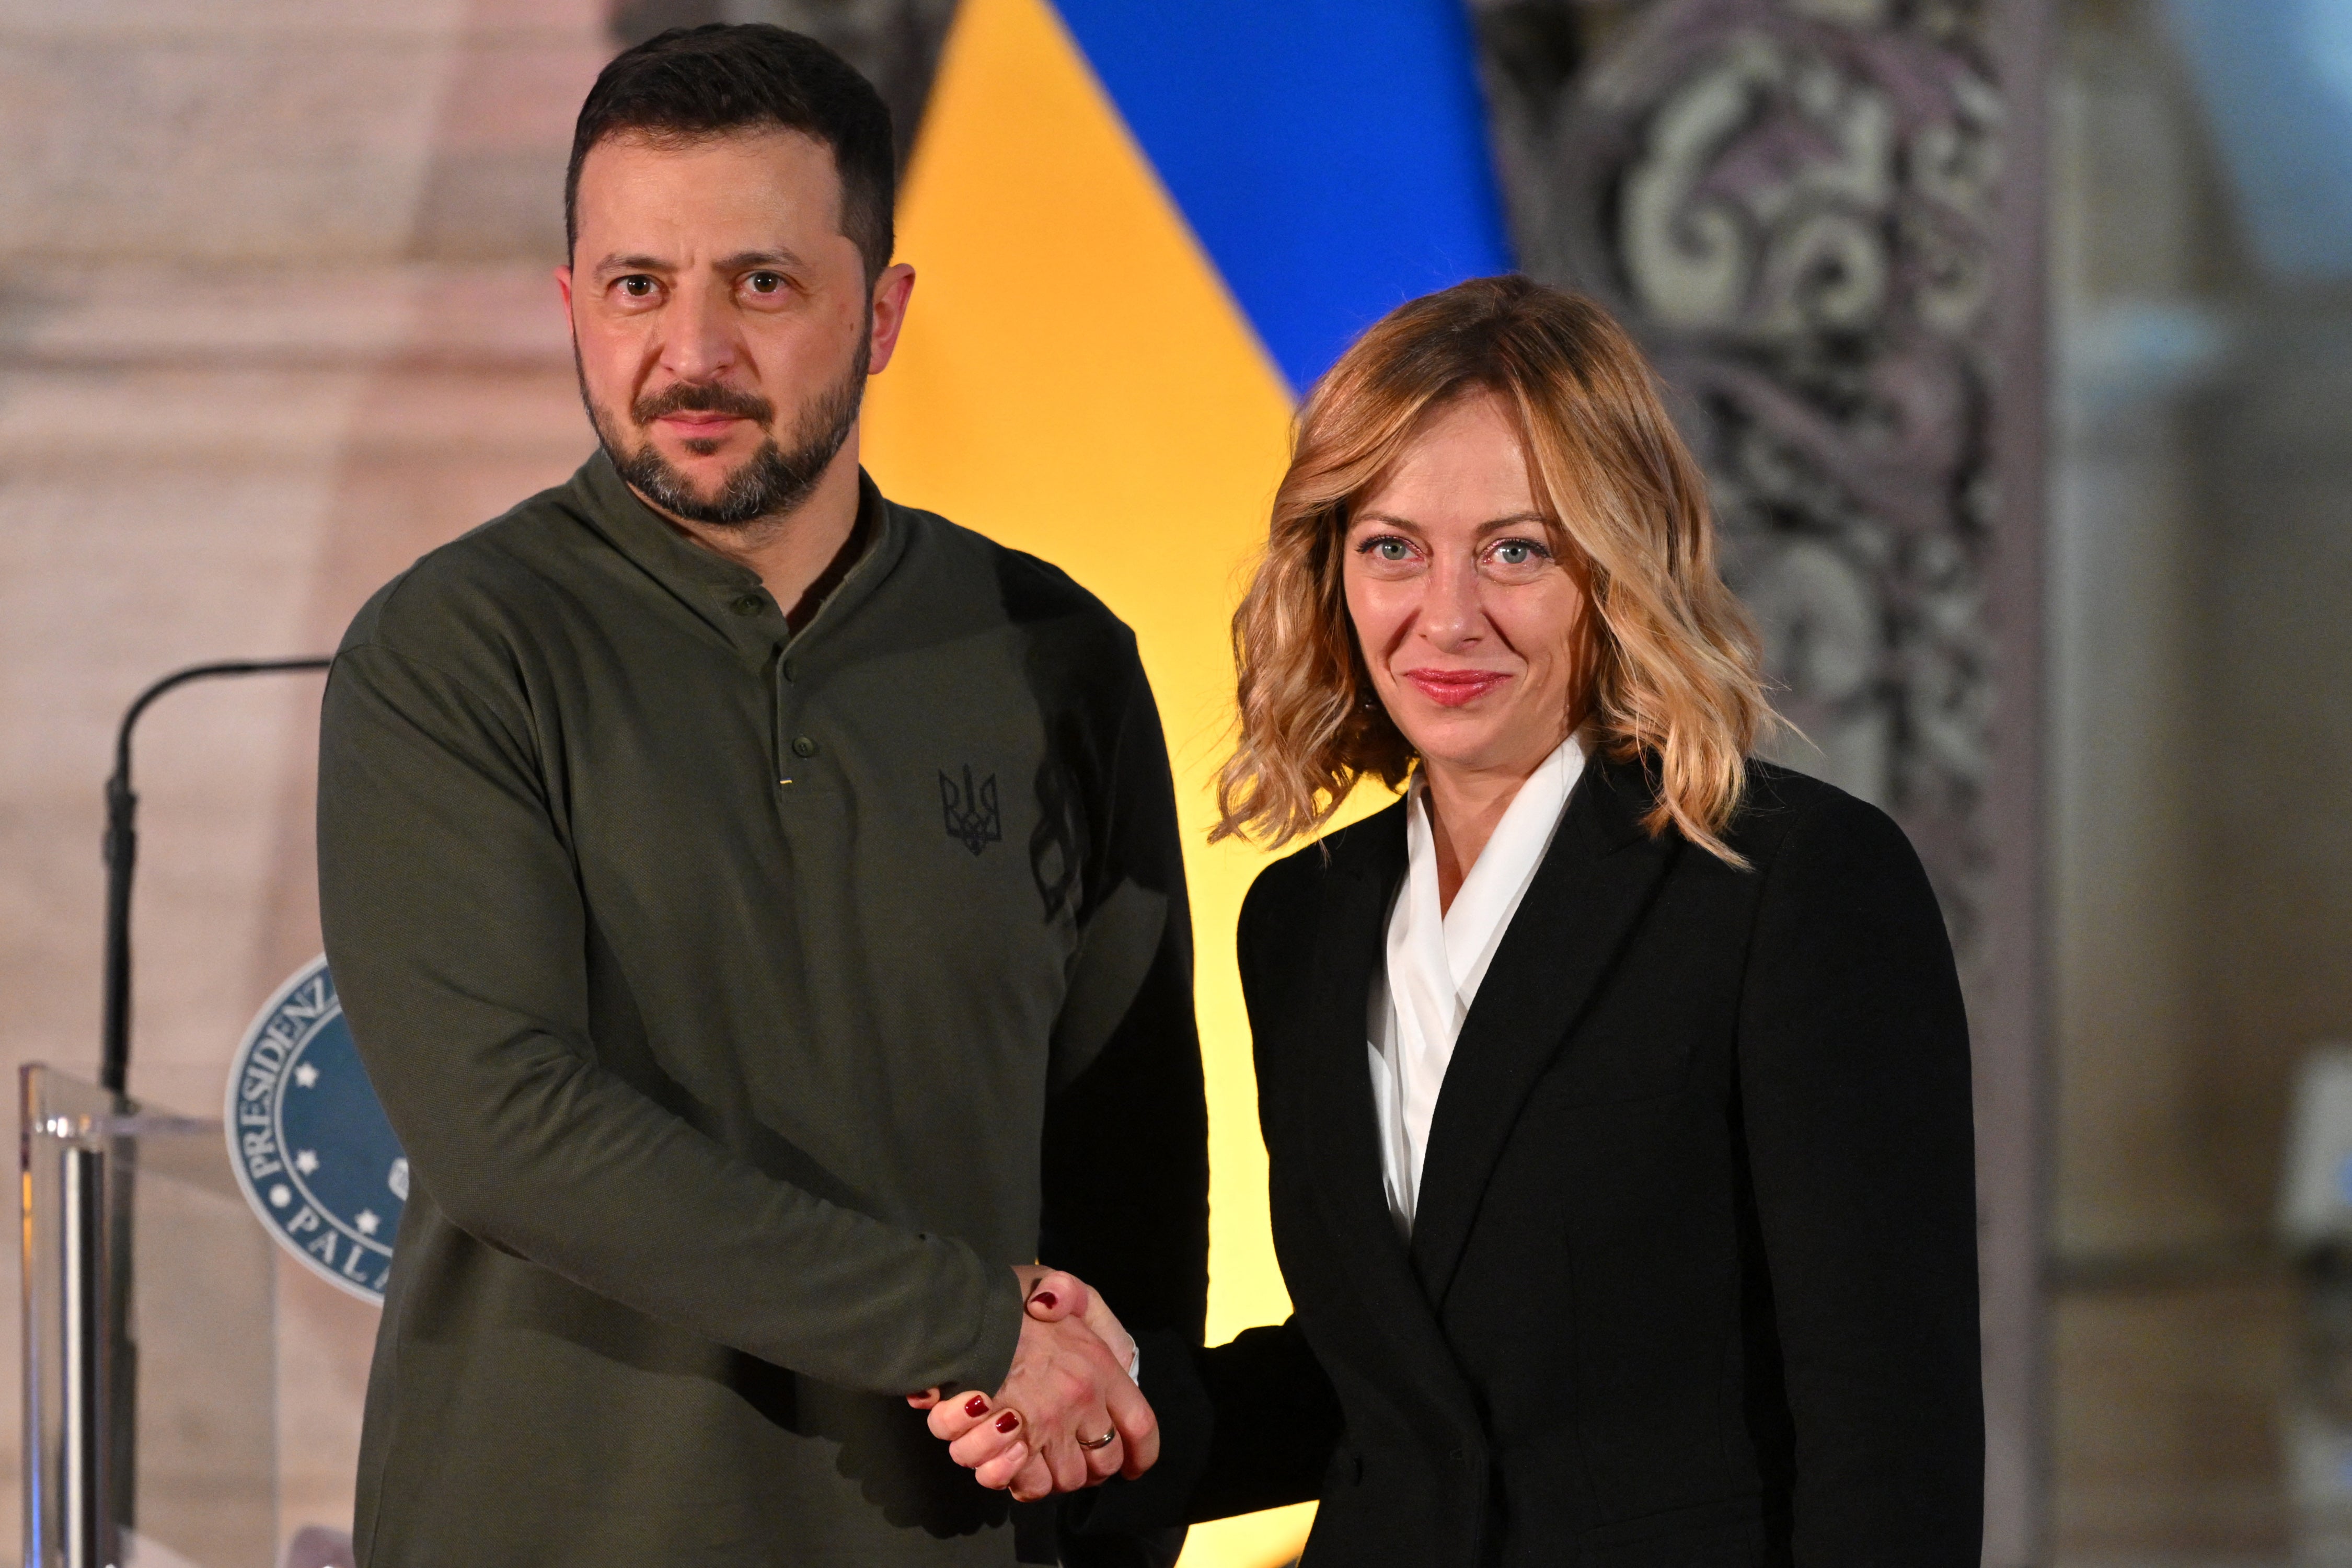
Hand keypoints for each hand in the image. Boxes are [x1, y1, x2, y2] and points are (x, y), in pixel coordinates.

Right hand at [914, 1268, 1156, 1499]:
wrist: (952, 1311)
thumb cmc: (1001, 1298)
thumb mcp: (1050, 1281)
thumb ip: (1070, 1294)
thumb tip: (1056, 1311)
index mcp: (1099, 1364)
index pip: (1140, 1425)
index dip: (1139, 1453)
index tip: (1132, 1465)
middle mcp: (1080, 1399)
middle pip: (1103, 1464)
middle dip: (1088, 1467)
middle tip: (1068, 1455)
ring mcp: (1046, 1425)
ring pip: (1065, 1480)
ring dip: (1051, 1474)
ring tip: (1032, 1452)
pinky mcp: (1009, 1445)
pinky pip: (1027, 1484)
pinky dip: (1019, 1478)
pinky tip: (1009, 1458)